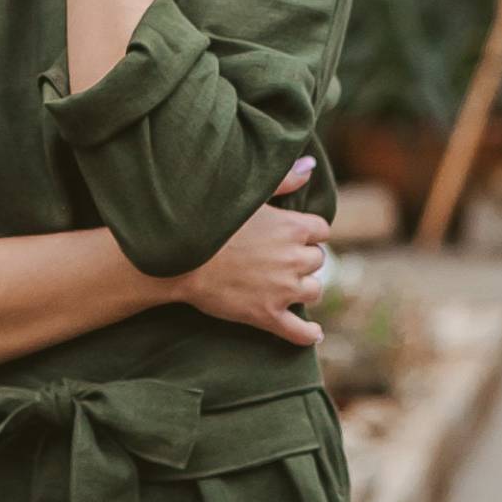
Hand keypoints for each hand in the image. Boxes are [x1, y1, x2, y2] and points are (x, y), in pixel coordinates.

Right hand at [172, 156, 330, 345]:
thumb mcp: (248, 195)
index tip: (292, 235)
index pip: (321, 231)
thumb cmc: (210, 220)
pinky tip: (314, 333)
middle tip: (279, 258)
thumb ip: (283, 180)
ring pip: (313, 291)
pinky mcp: (267, 315)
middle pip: (317, 261)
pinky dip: (308, 334)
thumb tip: (311, 167)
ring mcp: (283, 290)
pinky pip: (299, 331)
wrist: (179, 257)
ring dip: (302, 288)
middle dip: (302, 259)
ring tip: (284, 285)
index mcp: (293, 227)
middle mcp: (294, 259)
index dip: (307, 233)